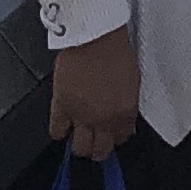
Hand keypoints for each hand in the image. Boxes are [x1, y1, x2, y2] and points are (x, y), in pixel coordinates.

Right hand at [48, 28, 142, 157]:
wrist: (94, 38)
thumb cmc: (115, 51)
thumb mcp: (133, 81)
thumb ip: (128, 104)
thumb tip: (125, 118)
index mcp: (125, 112)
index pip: (122, 138)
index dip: (117, 138)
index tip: (113, 135)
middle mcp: (104, 119)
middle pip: (101, 150)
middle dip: (100, 150)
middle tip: (96, 146)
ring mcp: (82, 116)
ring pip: (80, 148)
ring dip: (81, 146)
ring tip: (80, 142)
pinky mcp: (62, 107)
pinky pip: (57, 131)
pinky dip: (59, 132)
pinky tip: (62, 129)